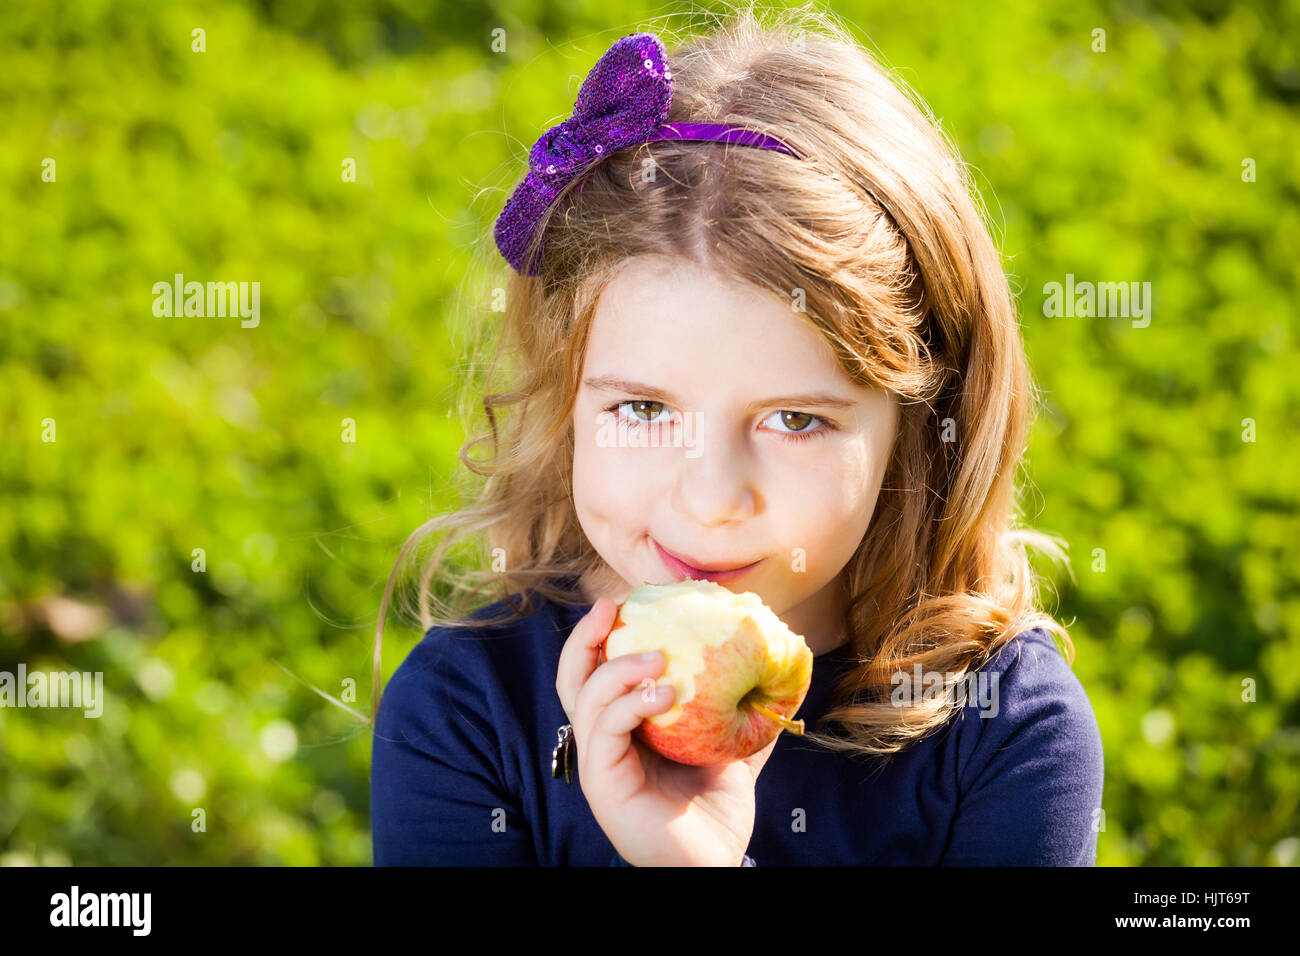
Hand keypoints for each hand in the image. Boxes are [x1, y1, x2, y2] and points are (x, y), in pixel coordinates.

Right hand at [556, 596, 776, 865]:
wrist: (716, 863)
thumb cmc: (716, 811)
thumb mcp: (730, 748)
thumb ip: (743, 712)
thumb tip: (781, 672)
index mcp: (623, 731)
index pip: (597, 674)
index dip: (602, 636)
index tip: (625, 599)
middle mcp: (603, 744)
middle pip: (573, 680)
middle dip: (585, 638)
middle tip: (612, 605)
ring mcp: (599, 765)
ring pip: (586, 701)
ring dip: (617, 669)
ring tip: (658, 658)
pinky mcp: (604, 784)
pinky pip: (604, 733)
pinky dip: (628, 705)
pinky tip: (664, 693)